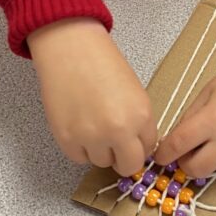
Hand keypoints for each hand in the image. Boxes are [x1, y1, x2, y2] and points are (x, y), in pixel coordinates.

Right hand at [28, 18, 156, 176]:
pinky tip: (78, 124)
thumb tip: (135, 145)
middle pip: (128, 166)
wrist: (70, 49)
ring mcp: (92, 137)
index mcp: (141, 116)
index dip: (138, 144)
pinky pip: (79, 157)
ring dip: (99, 149)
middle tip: (114, 144)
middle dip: (123, 157)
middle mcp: (119, 131)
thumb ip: (138, 122)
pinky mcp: (67, 140)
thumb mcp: (134, 92)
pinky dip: (79, 147)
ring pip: (101, 162)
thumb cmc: (101, 63)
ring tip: (91, 122)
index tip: (131, 139)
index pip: (148, 149)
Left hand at [154, 60, 215, 177]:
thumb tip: (176, 141)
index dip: (164, 153)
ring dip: (207, 159)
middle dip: (185, 163)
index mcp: (212, 120)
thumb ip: (189, 119)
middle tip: (185, 151)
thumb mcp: (206, 94)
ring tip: (213, 139)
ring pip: (215, 168)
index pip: (178, 145)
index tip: (159, 155)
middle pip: (195, 169)